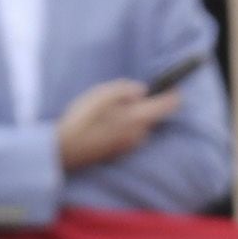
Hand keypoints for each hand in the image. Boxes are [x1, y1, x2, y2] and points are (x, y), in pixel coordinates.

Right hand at [51, 77, 176, 173]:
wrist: (64, 150)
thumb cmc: (83, 119)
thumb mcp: (103, 94)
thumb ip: (126, 89)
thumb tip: (141, 91)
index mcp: (139, 118)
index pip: (170, 105)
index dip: (173, 93)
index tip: (170, 86)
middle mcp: (139, 135)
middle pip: (153, 116)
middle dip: (143, 105)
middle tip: (120, 97)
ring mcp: (129, 146)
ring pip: (139, 126)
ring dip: (130, 117)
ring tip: (106, 111)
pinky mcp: (118, 152)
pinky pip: (127, 135)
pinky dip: (120, 128)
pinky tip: (101, 125)